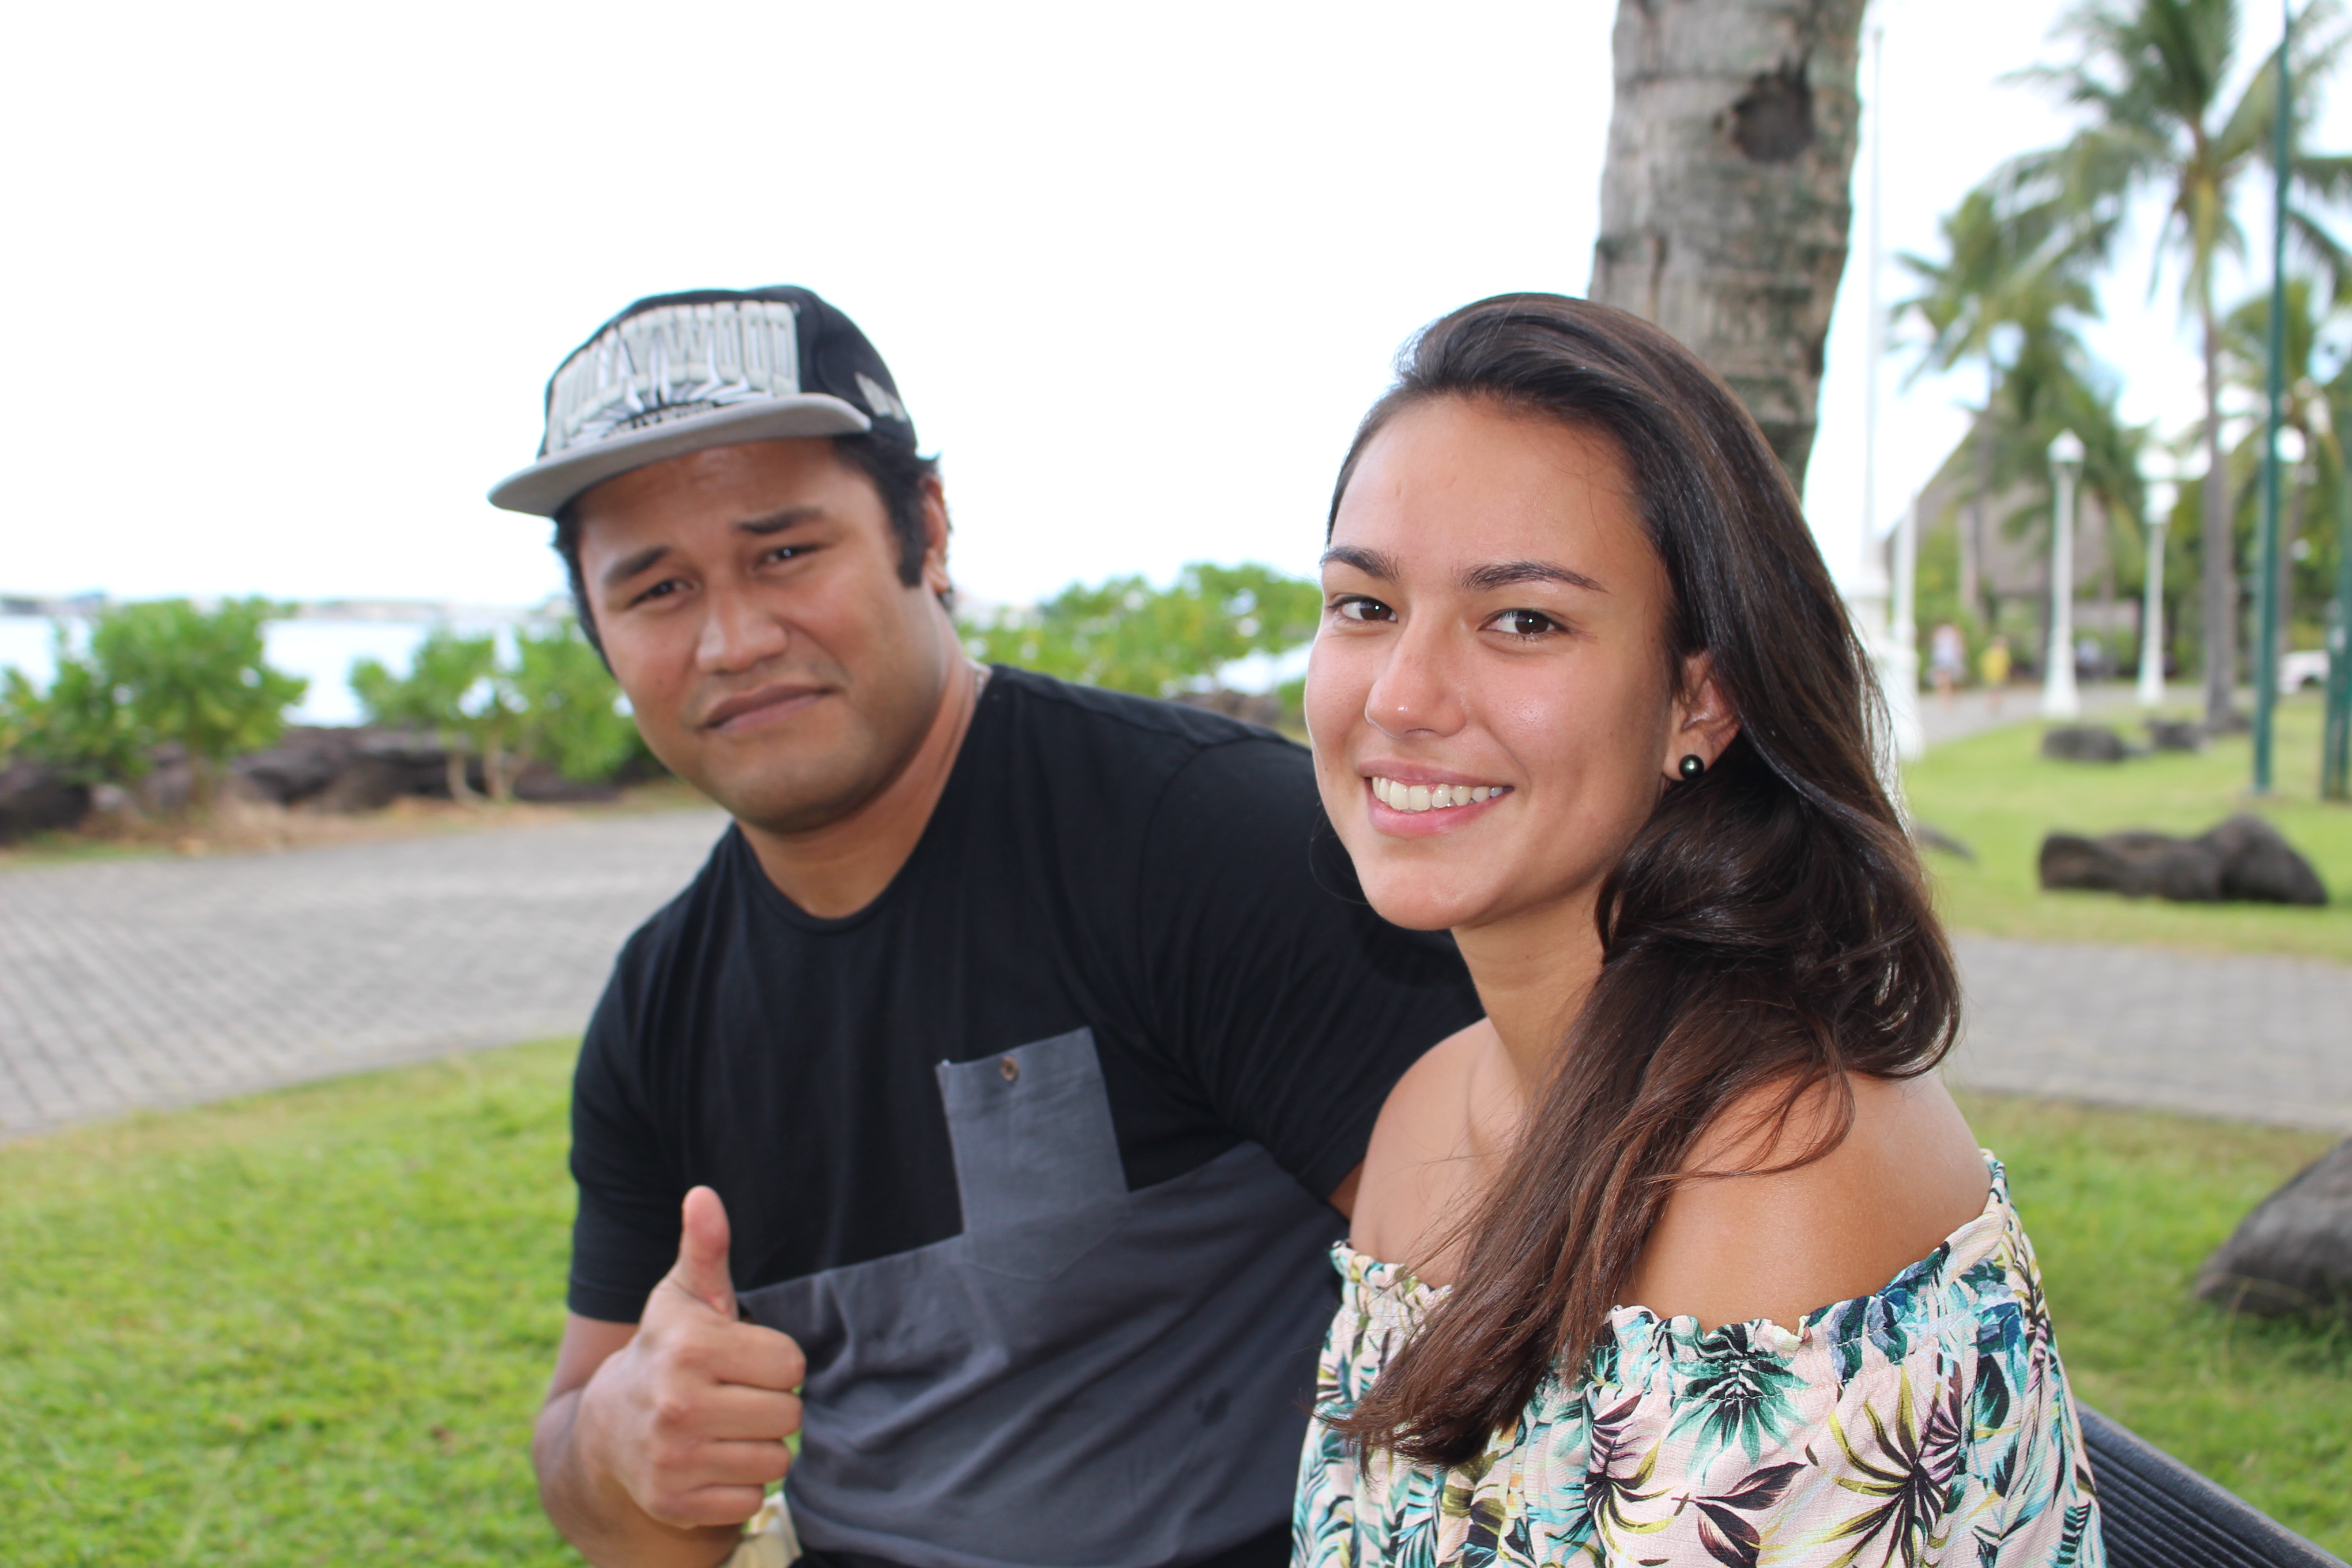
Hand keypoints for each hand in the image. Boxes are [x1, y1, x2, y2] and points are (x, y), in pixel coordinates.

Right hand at [575, 1186, 805, 1530]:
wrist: (605, 1430)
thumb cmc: (667, 1351)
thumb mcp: (683, 1297)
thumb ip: (705, 1248)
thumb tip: (704, 1194)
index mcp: (690, 1348)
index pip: (792, 1363)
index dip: (775, 1362)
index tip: (742, 1361)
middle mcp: (678, 1405)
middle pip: (789, 1414)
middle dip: (770, 1405)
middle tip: (734, 1397)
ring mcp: (674, 1459)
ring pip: (776, 1460)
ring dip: (758, 1447)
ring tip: (724, 1428)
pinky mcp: (675, 1503)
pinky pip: (751, 1499)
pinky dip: (738, 1487)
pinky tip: (710, 1463)